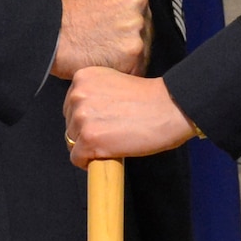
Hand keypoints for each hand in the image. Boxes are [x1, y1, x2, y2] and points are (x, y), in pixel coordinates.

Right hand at [52, 0, 148, 77]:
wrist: (49, 34)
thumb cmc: (62, 16)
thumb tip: (119, 9)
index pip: (139, 6)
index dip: (128, 22)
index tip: (117, 32)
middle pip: (145, 26)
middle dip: (131, 39)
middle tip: (108, 47)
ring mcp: (137, 25)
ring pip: (144, 48)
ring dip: (128, 57)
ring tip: (105, 58)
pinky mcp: (134, 50)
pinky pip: (138, 67)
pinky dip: (125, 72)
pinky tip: (108, 68)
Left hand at [64, 70, 196, 165]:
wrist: (170, 107)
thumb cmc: (149, 97)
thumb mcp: (114, 83)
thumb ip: (95, 93)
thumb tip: (85, 115)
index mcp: (82, 77)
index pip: (71, 105)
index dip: (87, 117)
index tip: (103, 121)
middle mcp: (77, 94)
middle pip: (70, 124)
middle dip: (86, 131)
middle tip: (111, 132)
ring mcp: (82, 117)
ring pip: (72, 142)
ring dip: (90, 146)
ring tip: (113, 142)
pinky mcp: (89, 139)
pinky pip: (77, 158)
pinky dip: (89, 162)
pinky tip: (108, 155)